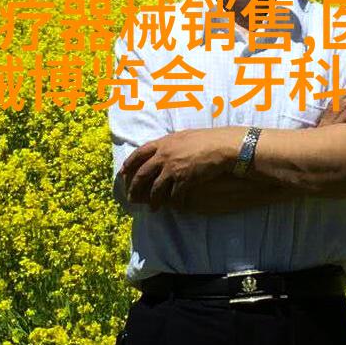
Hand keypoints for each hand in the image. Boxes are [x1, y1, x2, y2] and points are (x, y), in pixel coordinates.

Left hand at [119, 127, 243, 211]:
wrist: (222, 146)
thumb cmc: (207, 139)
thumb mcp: (184, 136)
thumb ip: (171, 143)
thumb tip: (164, 147)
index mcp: (163, 143)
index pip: (139, 153)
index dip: (129, 164)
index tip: (122, 174)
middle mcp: (164, 155)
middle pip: (142, 174)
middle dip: (135, 188)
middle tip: (131, 198)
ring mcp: (173, 168)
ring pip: (155, 189)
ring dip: (153, 200)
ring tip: (153, 208)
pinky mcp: (183, 180)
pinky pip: (174, 195)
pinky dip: (173, 203)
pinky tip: (174, 207)